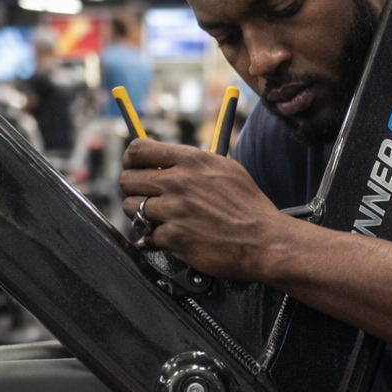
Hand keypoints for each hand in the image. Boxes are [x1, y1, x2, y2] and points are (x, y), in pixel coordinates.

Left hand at [119, 139, 287, 280]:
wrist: (264, 241)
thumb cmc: (249, 206)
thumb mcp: (226, 169)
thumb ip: (194, 162)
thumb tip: (170, 160)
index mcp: (190, 161)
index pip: (139, 150)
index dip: (130, 161)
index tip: (133, 169)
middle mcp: (178, 183)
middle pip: (128, 180)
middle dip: (133, 189)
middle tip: (143, 197)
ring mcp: (174, 211)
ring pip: (132, 208)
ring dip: (141, 215)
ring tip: (158, 219)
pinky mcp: (174, 237)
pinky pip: (149, 235)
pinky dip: (158, 238)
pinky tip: (174, 236)